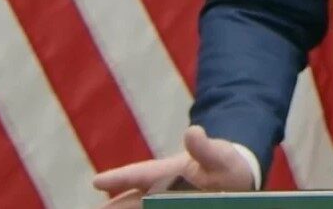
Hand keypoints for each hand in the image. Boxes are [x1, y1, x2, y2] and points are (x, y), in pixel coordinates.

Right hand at [91, 125, 254, 207]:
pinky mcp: (172, 205)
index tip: (97, 181)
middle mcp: (160, 187)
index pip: (139, 175)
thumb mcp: (218, 155)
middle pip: (131, 199)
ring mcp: (164, 200)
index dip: (118, 178)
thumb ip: (204, 147)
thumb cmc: (225, 163)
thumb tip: (193, 131)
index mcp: (168, 171)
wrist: (236, 178)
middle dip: (113, 206)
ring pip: (138, 207)